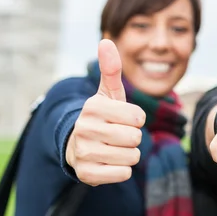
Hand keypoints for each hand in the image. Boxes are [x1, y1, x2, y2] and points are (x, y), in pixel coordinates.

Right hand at [66, 39, 145, 185]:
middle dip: (133, 138)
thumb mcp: (108, 93)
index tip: (123, 119)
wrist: (78, 146)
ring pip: (132, 157)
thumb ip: (111, 69)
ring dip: (129, 154)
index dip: (136, 119)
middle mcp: (84, 129)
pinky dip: (122, 170)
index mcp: (93, 107)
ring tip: (113, 148)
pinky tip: (109, 162)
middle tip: (118, 135)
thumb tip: (106, 41)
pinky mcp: (86, 174)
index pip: (138, 117)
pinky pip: (123, 174)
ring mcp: (83, 153)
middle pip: (136, 138)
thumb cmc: (102, 117)